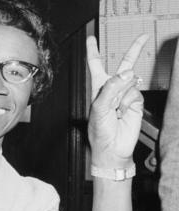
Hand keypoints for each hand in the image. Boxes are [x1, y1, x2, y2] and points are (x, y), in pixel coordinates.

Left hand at [87, 34, 148, 168]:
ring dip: (122, 94)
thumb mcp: (99, 108)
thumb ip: (111, 88)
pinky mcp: (136, 103)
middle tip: (143, 36)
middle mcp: (113, 89)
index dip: (94, 51)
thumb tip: (128, 72)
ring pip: (130, 81)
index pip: (96, 65)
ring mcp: (126, 95)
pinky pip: (136, 93)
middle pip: (123, 66)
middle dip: (133, 51)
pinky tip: (124, 112)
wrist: (113, 149)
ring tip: (116, 110)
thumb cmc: (100, 131)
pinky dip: (129, 102)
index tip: (92, 39)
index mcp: (99, 87)